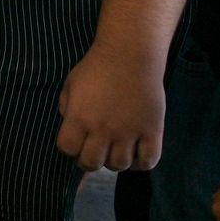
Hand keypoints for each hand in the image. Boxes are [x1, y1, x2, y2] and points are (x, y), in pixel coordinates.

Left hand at [56, 45, 164, 170]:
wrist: (130, 54)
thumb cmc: (97, 68)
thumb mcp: (71, 85)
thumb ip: (66, 109)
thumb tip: (72, 131)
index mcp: (79, 117)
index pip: (67, 149)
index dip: (69, 147)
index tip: (75, 140)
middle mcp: (103, 129)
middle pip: (91, 163)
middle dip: (89, 160)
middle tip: (94, 150)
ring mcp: (129, 132)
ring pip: (119, 165)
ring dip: (114, 161)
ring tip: (115, 149)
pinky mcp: (152, 131)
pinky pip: (148, 161)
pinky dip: (140, 164)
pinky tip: (135, 154)